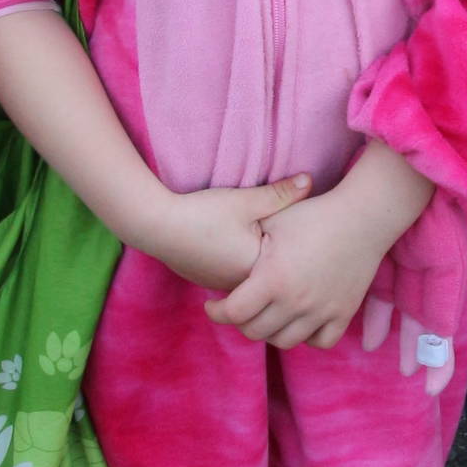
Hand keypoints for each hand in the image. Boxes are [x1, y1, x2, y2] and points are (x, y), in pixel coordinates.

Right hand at [144, 175, 312, 293]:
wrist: (155, 226)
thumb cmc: (203, 213)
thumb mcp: (246, 200)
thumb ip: (280, 193)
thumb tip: (311, 180)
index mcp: (258, 271)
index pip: (290, 262)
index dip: (301, 244)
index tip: (311, 229)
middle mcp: (242, 286)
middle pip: (273, 274)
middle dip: (285, 260)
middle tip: (301, 244)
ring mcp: (223, 286)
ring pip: (254, 278)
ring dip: (262, 265)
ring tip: (274, 248)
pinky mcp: (209, 281)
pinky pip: (236, 277)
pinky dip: (243, 265)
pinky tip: (244, 248)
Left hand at [211, 140, 432, 348]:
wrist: (363, 216)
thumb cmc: (314, 214)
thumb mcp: (274, 220)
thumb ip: (246, 241)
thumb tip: (214, 247)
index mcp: (273, 278)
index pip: (233, 313)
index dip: (217, 312)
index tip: (213, 306)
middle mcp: (296, 301)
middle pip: (256, 331)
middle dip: (241, 322)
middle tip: (239, 308)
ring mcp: (322, 311)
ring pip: (285, 341)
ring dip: (270, 331)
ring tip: (266, 315)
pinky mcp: (343, 313)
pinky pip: (320, 341)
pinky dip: (307, 336)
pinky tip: (298, 320)